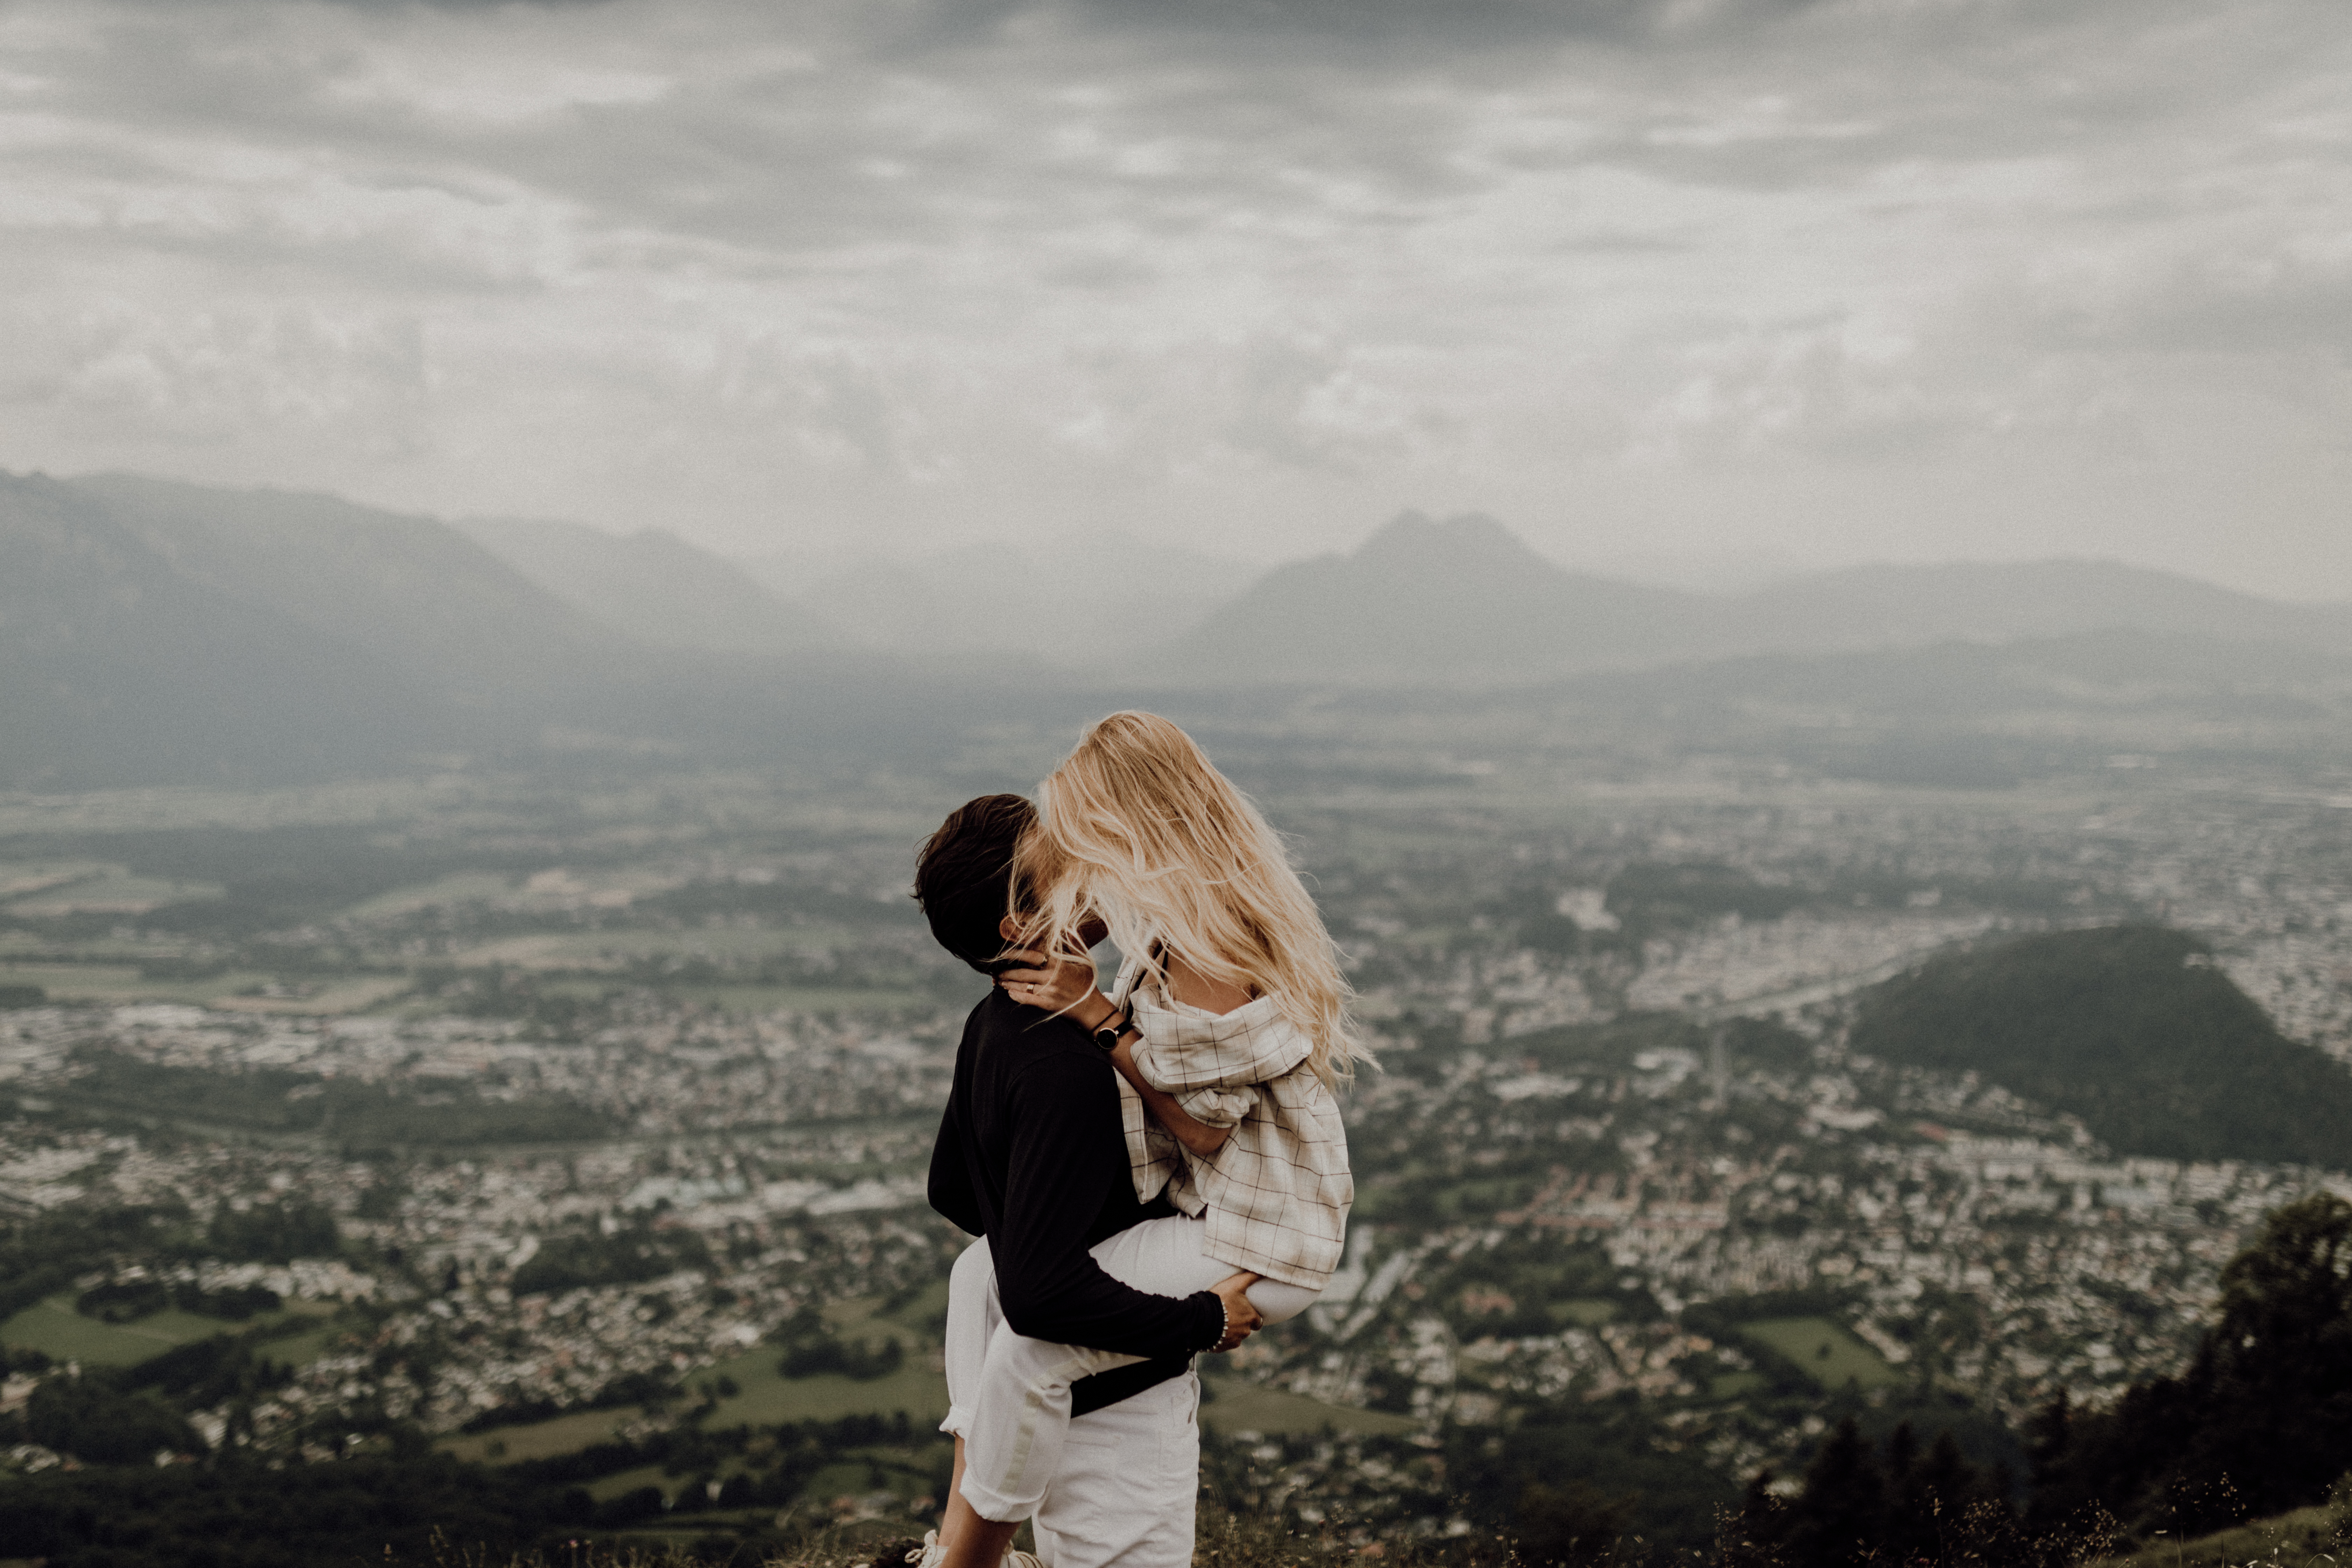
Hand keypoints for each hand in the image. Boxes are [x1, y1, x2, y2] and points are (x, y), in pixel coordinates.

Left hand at [996, 947, 1110, 1025]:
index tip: (1006, 953)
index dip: (1017, 953)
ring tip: (1000, 980)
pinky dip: (1016, 995)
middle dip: (1007, 971)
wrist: (1091, 1006)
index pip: (1033, 956)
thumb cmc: (1086, 982)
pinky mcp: (1047, 1005)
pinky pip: (1028, 999)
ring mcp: (1049, 992)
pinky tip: (1010, 992)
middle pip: (1023, 973)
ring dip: (1008, 983)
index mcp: (1059, 965)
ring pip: (1023, 986)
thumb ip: (1071, 946)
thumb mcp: (1082, 961)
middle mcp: (1052, 978)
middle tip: (998, 970)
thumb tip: (1064, 930)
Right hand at [1208, 1271, 1262, 1351]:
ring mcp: (1233, 1341)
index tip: (1244, 1312)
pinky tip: (1213, 1330)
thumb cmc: (1220, 1298)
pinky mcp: (1221, 1347)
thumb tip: (1262, 1271)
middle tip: (1229, 1315)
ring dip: (1230, 1331)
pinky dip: (1220, 1338)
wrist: (1200, 1317)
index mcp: (1250, 1317)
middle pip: (1245, 1329)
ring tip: (1219, 1322)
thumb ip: (1250, 1278)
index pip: (1257, 1320)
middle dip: (1240, 1324)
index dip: (1251, 1316)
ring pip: (1235, 1337)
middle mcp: (1244, 1331)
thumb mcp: (1236, 1284)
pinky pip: (1223, 1343)